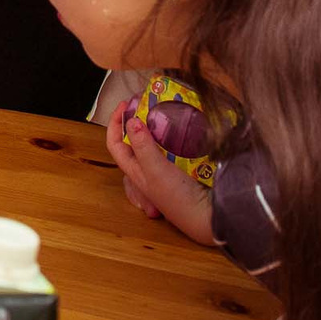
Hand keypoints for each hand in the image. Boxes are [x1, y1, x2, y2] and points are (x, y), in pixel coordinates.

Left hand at [108, 107, 214, 244]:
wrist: (206, 215)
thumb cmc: (177, 197)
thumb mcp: (156, 169)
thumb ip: (143, 146)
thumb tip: (130, 120)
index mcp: (134, 170)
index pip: (114, 143)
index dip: (115, 123)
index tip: (125, 104)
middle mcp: (145, 171)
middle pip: (131, 142)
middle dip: (134, 121)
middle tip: (145, 104)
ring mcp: (162, 172)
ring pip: (150, 145)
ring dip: (152, 129)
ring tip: (161, 114)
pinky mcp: (178, 172)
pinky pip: (168, 150)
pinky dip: (169, 138)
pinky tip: (179, 132)